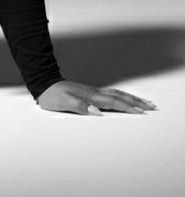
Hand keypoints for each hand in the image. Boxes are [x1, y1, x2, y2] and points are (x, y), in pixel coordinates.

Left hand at [36, 79, 157, 114]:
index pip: (113, 103)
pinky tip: (123, 98)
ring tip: (144, 102)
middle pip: (120, 97)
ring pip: (117, 94)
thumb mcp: (63, 103)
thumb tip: (97, 112)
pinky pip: (111, 94)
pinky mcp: (89, 93)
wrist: (43, 84)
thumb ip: (80, 107)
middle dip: (136, 102)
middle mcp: (94, 93)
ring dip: (131, 98)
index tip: (141, 112)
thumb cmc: (52, 96)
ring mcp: (92, 92)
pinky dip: (121, 96)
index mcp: (90, 97)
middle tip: (152, 106)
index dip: (128, 108)